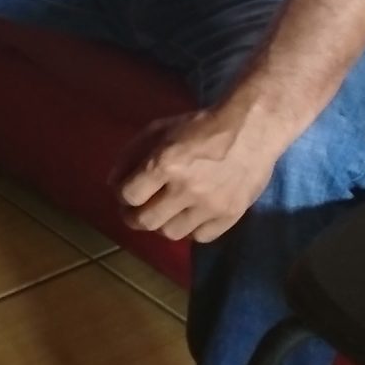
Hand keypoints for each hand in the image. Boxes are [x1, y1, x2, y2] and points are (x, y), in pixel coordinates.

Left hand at [114, 108, 286, 242]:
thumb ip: (131, 155)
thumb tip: (113, 184)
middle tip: (136, 210)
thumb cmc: (199, 126)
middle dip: (134, 217)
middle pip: (146, 221)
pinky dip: (191, 230)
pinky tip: (189, 216)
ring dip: (162, 224)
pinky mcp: (231, 215)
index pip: (128, 195)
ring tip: (164, 212)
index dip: (122, 195)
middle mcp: (186, 189)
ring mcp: (210, 206)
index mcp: (165, 164)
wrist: (251, 130)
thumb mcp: (158, 130)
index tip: (126, 192)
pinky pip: (201, 237)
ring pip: (172, 234)